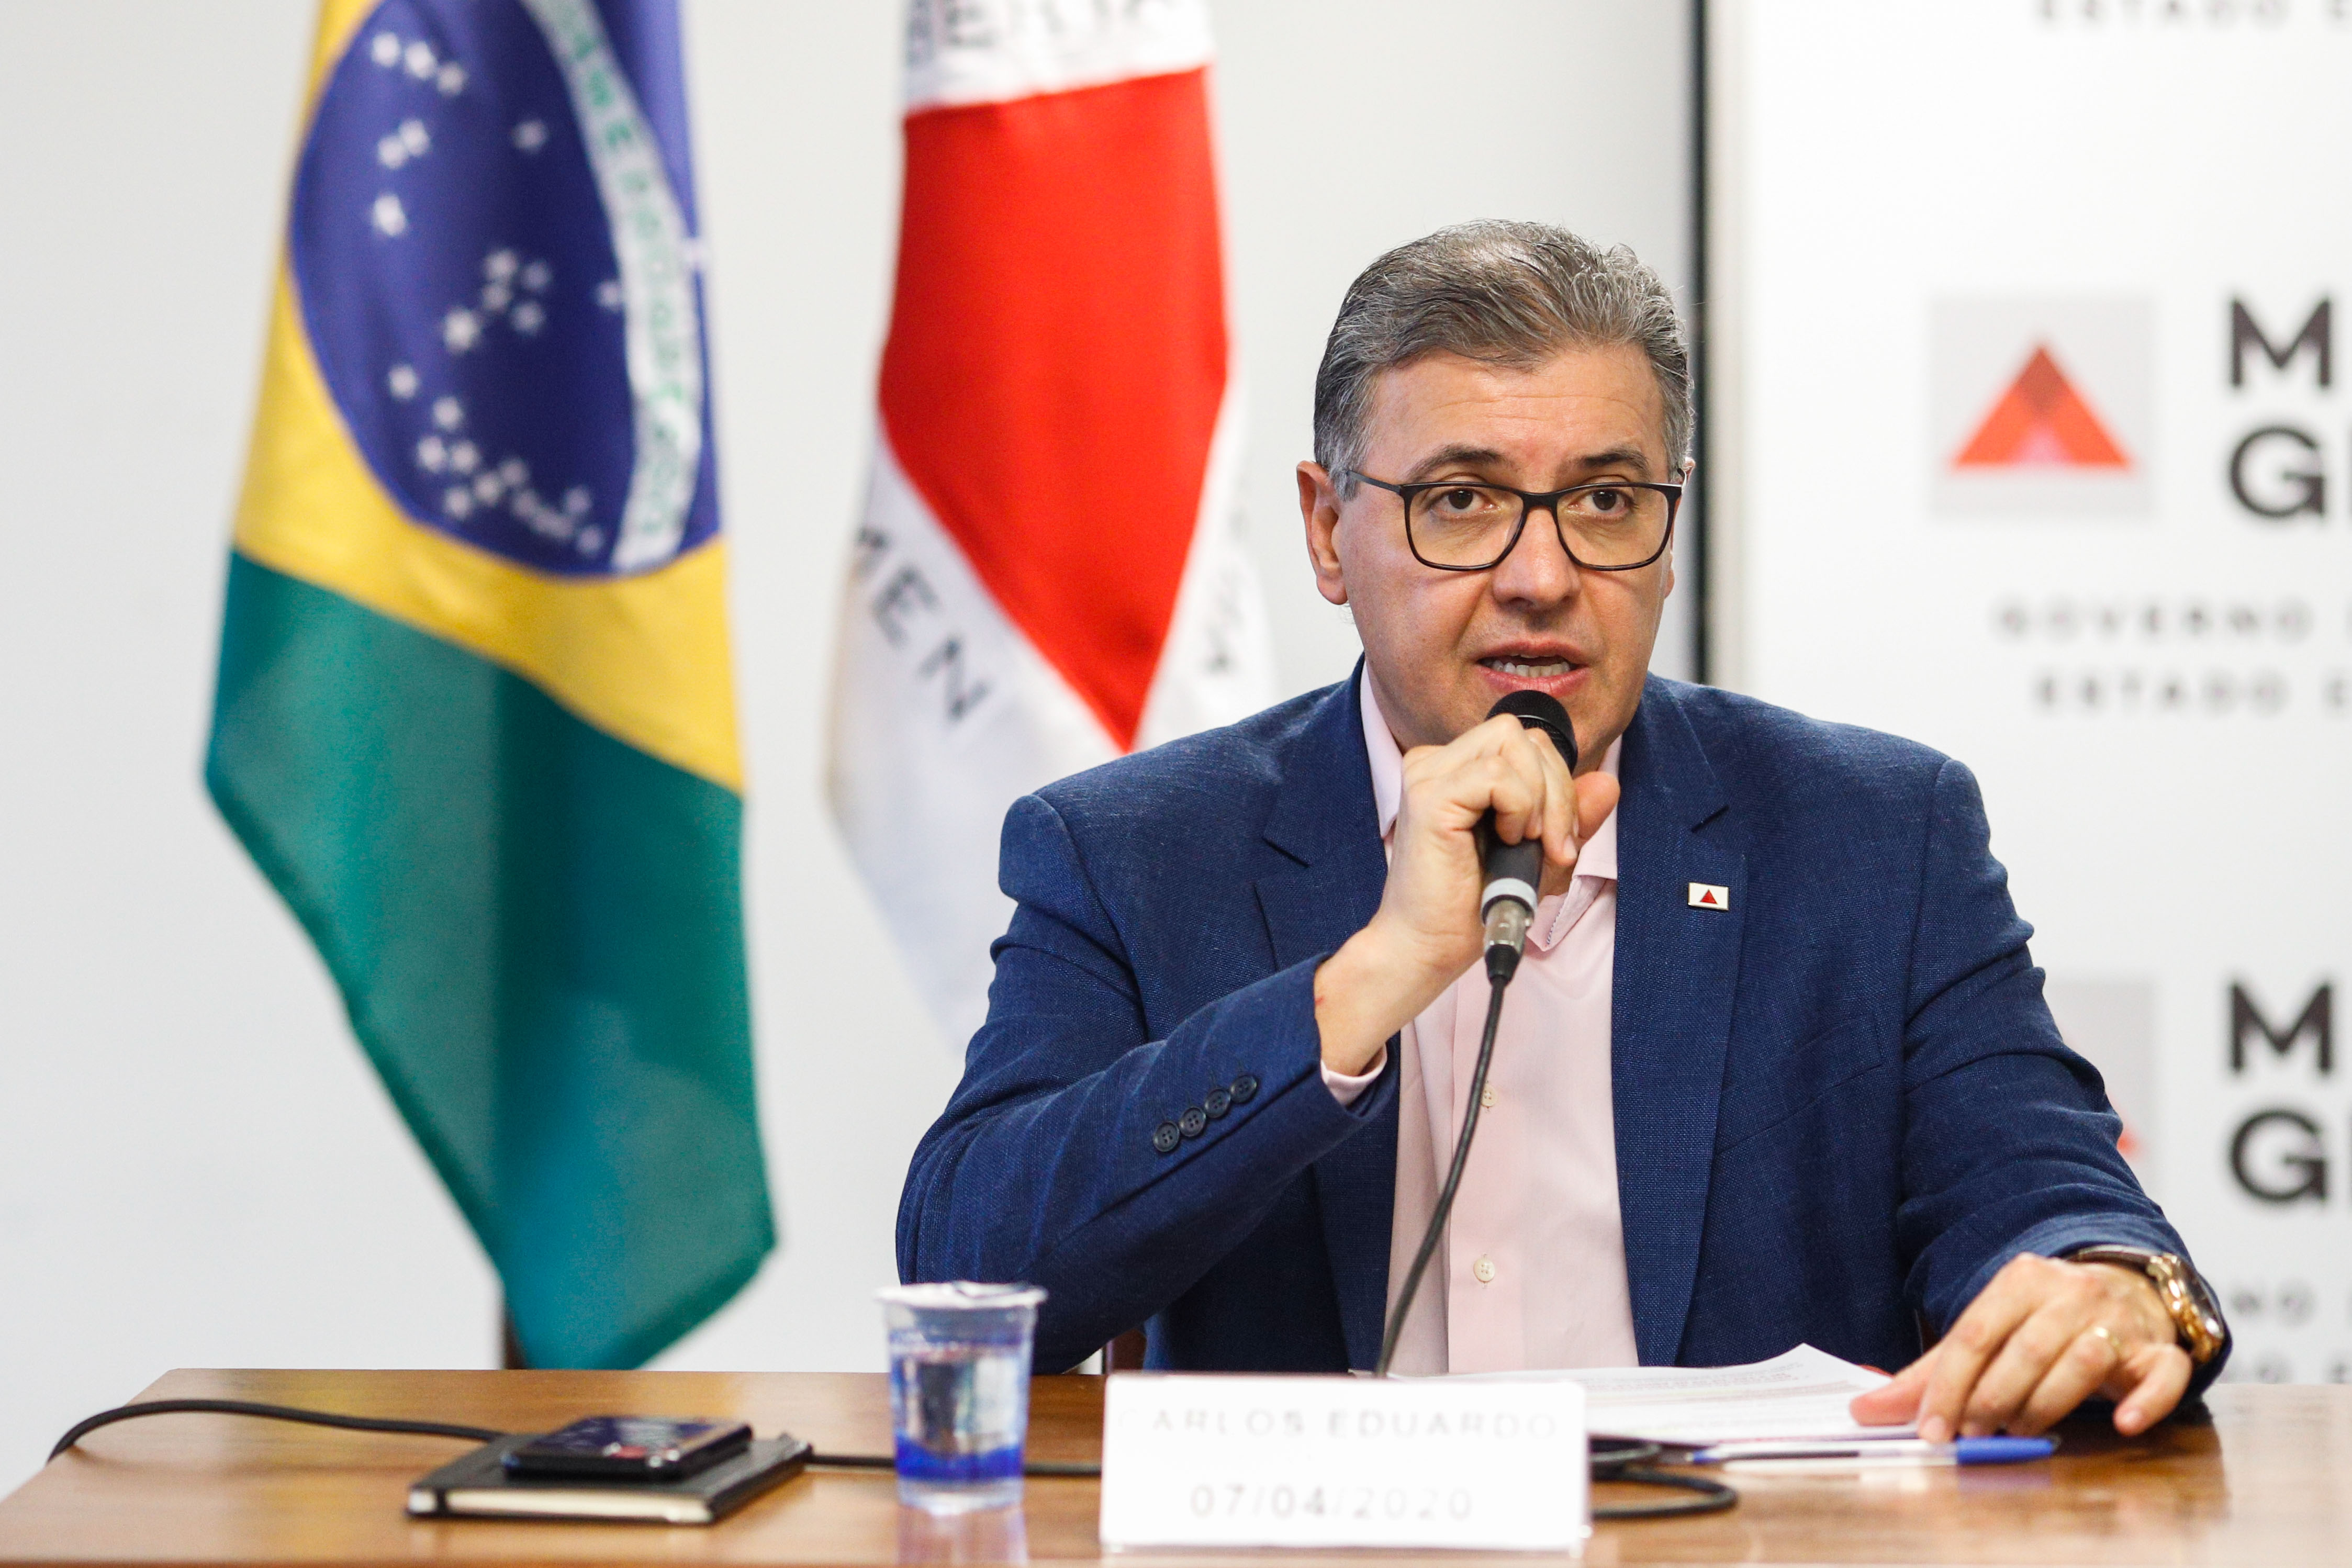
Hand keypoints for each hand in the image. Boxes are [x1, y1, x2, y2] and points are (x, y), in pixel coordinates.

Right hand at [1312, 714, 1617, 1073]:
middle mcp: (1436, 762)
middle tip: (1553, 846)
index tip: (1558, 839)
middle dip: (1558, 789)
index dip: (1558, 783)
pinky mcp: (1429, 797)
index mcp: (1456, 768)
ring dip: (1542, 799)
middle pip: (1524, 736)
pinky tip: (1507, 841)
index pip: (1526, 742)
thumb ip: (1571, 817)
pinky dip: (1519, 807)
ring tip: (1528, 843)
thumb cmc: (1474, 905)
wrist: (1430, 947)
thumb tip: (1607, 783)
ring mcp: (1428, 775)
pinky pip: (1498, 776)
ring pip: (1514, 744)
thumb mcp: (1539, 854)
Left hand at [1848, 1254, 2191, 1439]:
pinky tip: (2124, 1424)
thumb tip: (1865, 1409)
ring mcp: (2120, 1319)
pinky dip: (2145, 1401)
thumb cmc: (2044, 1323)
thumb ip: (1930, 1374)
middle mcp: (2071, 1292)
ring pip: (2082, 1360)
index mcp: (2020, 1280)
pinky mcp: (2160, 1351)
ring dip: (2046, 1404)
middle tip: (1973, 1434)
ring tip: (2022, 1430)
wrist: (2128, 1292)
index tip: (1932, 1431)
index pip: (1975, 1334)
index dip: (1949, 1386)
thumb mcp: (1987, 1336)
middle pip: (2024, 1349)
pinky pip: (2161, 1375)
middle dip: (1992, 1398)